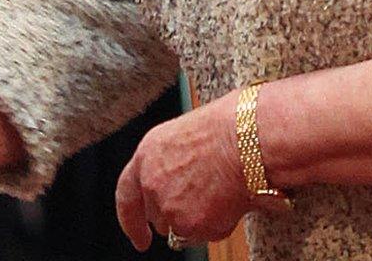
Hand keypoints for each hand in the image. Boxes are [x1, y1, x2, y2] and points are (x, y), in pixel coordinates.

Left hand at [114, 92, 287, 248]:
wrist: (245, 142)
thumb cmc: (225, 132)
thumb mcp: (184, 140)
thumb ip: (170, 166)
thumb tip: (178, 183)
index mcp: (146, 157)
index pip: (127, 196)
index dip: (132, 221)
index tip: (139, 239)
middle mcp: (151, 184)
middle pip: (157, 217)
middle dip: (177, 216)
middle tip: (204, 200)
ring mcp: (168, 206)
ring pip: (181, 228)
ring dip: (198, 220)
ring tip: (220, 192)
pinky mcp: (188, 224)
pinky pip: (204, 235)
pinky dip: (219, 226)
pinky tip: (229, 202)